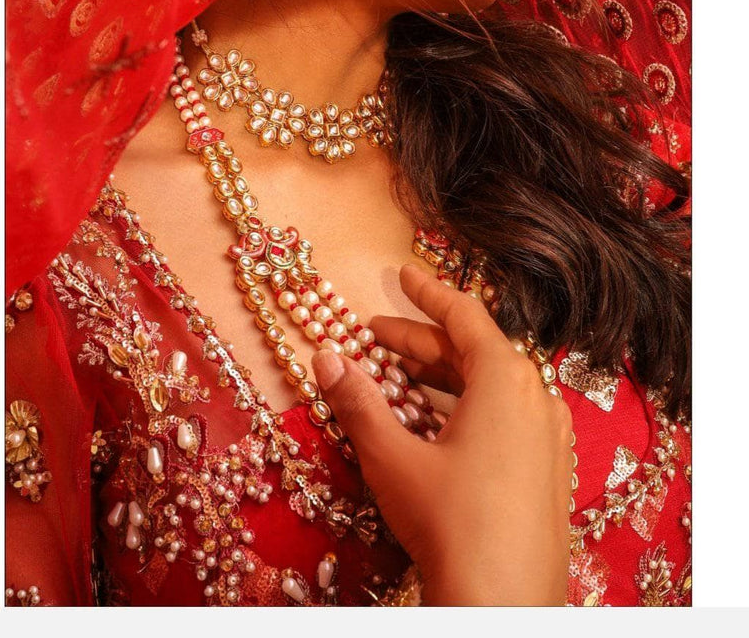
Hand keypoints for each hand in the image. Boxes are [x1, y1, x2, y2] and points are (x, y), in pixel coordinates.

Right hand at [311, 263, 573, 605]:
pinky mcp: (551, 471)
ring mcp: (550, 437)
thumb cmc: (450, 524)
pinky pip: (508, 417)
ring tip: (399, 376)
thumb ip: (358, 402)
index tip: (402, 274)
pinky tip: (438, 424)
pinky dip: (468, 406)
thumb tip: (325, 358)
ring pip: (491, 386)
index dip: (426, 293)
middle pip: (474, 350)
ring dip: (443, 375)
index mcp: (506, 379)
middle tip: (376, 337)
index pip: (463, 314)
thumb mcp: (393, 458)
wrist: (504, 607)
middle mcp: (536, 397)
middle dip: (422, 340)